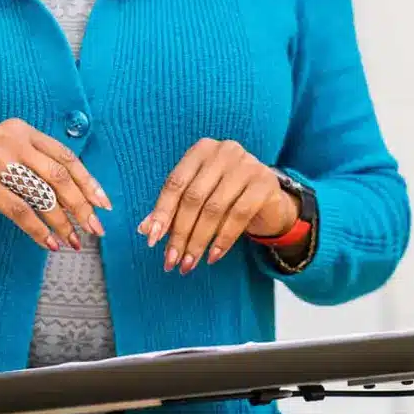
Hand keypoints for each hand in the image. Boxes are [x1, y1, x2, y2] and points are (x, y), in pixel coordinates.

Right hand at [0, 119, 109, 252]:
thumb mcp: (6, 157)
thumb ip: (36, 165)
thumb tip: (79, 194)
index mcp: (20, 129)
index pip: (65, 156)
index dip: (88, 181)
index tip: (104, 203)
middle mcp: (10, 140)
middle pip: (59, 176)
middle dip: (82, 205)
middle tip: (96, 228)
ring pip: (43, 195)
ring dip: (63, 223)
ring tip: (74, 241)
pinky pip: (22, 212)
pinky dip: (40, 231)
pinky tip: (51, 244)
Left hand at [138, 138, 297, 273]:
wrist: (269, 199)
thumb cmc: (226, 196)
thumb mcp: (198, 198)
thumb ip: (172, 209)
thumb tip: (144, 230)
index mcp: (202, 150)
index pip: (175, 182)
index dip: (162, 212)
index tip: (152, 240)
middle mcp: (225, 151)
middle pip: (193, 197)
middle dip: (180, 232)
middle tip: (171, 260)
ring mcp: (247, 165)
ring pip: (214, 209)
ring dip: (198, 241)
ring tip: (188, 263)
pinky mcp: (265, 183)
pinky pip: (239, 216)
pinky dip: (223, 240)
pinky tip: (212, 256)